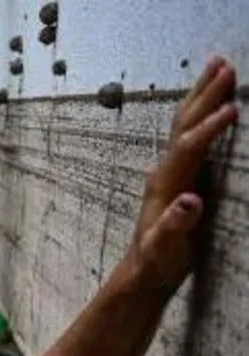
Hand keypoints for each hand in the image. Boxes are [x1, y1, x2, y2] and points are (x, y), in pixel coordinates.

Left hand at [131, 56, 238, 289]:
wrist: (143, 271)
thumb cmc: (155, 261)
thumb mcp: (164, 248)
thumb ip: (174, 226)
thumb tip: (188, 201)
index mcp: (164, 183)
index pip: (189, 147)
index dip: (210, 128)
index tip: (233, 109)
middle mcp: (165, 170)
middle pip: (185, 124)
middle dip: (205, 94)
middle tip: (225, 64)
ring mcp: (172, 170)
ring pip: (187, 124)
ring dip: (203, 96)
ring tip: (219, 67)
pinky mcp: (181, 175)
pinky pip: (194, 135)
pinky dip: (205, 114)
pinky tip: (213, 104)